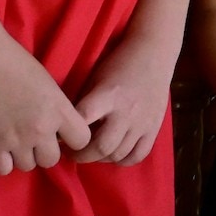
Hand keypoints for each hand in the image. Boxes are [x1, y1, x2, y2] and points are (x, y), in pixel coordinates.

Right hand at [0, 43, 92, 176]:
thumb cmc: (16, 63)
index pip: (82, 141)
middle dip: (43, 152)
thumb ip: (57, 109)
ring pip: (27, 167)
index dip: (72, 140)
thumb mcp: (49, 85)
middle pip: (51, 160)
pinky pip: (3, 170)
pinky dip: (1, 162)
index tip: (61, 136)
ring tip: (12, 140)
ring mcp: (17, 140)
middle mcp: (42, 129)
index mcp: (59, 110)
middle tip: (31, 139)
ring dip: (21, 156)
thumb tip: (58, 129)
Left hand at [71, 35, 174, 165]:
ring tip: (93, 152)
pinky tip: (114, 154)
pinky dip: (123, 160)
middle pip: (102, 147)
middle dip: (82, 155)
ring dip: (101, 158)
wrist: (154, 54)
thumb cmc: (119, 63)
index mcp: (107, 95)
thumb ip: (86, 103)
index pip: (82, 121)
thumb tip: (67, 127)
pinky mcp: (154, 128)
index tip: (60, 137)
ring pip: (118, 154)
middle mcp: (125, 112)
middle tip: (73, 153)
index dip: (67, 134)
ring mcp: (142, 122)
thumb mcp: (96, 78)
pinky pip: (138, 155)